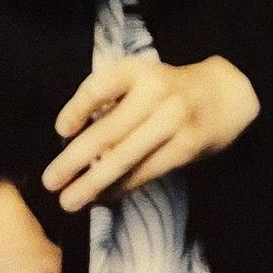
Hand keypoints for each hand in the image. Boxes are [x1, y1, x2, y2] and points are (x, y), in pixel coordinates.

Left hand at [43, 54, 259, 211]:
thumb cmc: (165, 90)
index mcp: (136, 71)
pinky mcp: (185, 148)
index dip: (77, 109)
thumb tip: (71, 140)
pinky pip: (145, 172)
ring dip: (94, 183)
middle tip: (50, 181)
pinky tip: (102, 198)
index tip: (60, 130)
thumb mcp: (138, 79)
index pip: (99, 87)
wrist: (222, 95)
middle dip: (74, 160)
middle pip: (108, 131)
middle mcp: (155, 93)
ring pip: (126, 158)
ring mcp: (173, 121)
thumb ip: (109, 101)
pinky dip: (120, 188)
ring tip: (70, 201)